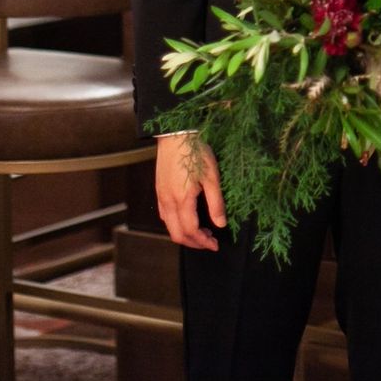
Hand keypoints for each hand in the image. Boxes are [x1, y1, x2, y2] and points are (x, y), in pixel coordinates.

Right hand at [155, 133, 226, 250]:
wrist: (176, 135)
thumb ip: (216, 202)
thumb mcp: (212, 176)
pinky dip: (177, 224)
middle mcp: (168, 202)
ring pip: (169, 227)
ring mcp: (161, 197)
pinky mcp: (159, 191)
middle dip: (193, 243)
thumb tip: (221, 224)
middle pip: (177, 234)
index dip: (203, 242)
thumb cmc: (196, 153)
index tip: (215, 245)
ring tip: (203, 231)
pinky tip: (188, 217)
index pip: (190, 231)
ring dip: (185, 234)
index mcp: (182, 200)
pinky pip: (165, 216)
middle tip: (210, 242)